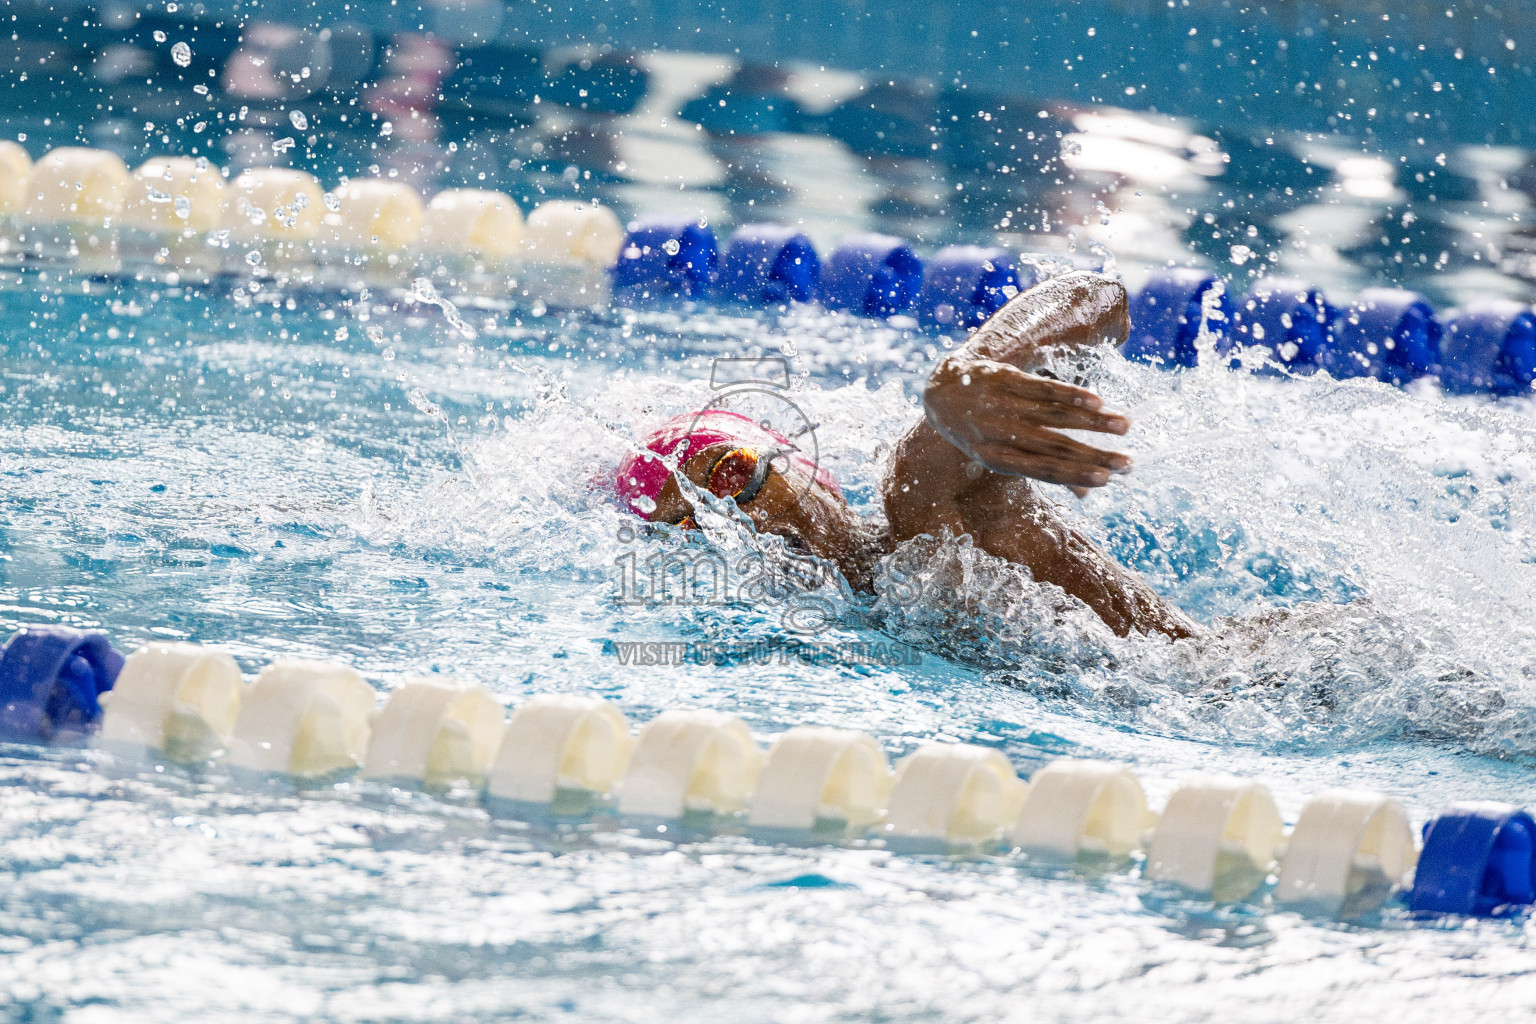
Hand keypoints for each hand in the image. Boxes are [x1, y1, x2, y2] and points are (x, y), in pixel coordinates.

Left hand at [923, 356, 1130, 495]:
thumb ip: (1042, 469)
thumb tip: (1086, 494)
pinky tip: (1097, 401)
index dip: (1074, 475)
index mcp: (996, 459)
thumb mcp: (999, 454)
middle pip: (1053, 446)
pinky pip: (1042, 387)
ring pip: (1052, 415)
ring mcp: (1001, 405)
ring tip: (1124, 426)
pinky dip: (1071, 394)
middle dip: (1093, 455)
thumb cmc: (980, 431)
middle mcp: (998, 433)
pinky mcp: (1004, 379)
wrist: (940, 390)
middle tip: (1128, 462)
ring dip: (1092, 422)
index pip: (1041, 470)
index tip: (1107, 480)